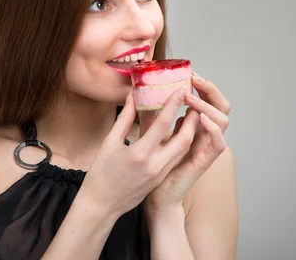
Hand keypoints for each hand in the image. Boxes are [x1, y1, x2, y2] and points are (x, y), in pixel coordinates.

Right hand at [81, 88, 197, 217]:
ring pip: (184, 150)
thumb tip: (133, 96)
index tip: (180, 90)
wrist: (101, 205)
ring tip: (191, 115)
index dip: (173, 105)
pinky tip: (180, 132)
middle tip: (194, 102)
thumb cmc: (101, 173)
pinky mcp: (161, 179)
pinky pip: (177, 158)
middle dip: (192, 120)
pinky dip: (182, 144)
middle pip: (183, 139)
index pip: (162, 124)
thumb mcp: (109, 142)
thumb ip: (124, 118)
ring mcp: (160, 174)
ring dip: (190, 132)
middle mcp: (155, 165)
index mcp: (140, 153)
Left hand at [140, 73, 230, 211]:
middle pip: (220, 105)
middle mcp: (204, 134)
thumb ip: (151, 116)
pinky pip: (219, 143)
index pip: (207, 100)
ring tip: (192, 97)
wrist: (154, 195)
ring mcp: (206, 147)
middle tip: (195, 79)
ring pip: (223, 120)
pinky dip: (213, 128)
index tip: (190, 73)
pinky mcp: (205, 162)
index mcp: (194, 126)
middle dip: (211, 90)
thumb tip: (140, 93)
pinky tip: (201, 118)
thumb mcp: (150, 135)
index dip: (203, 86)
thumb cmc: (151, 168)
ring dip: (209, 105)